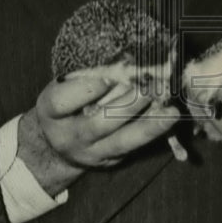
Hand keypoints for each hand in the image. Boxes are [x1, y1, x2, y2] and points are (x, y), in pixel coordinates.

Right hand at [17, 73, 180, 196]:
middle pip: (97, 125)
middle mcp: (69, 136)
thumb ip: (83, 77)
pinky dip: (153, 132)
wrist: (57, 146)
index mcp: (50, 112)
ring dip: (149, 126)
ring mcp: (92, 152)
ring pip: (122, 142)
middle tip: (147, 90)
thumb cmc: (64, 106)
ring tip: (171, 113)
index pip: (60, 102)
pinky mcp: (110, 160)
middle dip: (125, 107)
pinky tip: (169, 120)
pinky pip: (135, 147)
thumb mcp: (61, 87)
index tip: (107, 78)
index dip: (85, 89)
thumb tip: (123, 61)